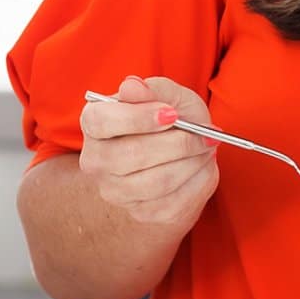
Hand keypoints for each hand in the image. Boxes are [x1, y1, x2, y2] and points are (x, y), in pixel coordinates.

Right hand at [78, 73, 219, 226]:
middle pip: (131, 156)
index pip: (102, 121)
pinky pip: (174, 201)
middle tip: (204, 134)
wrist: (181, 158)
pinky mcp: (141, 212)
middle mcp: (95, 160)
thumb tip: (131, 85)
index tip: (172, 114)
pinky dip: (197, 181)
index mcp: (94, 123)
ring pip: (157, 182)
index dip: (138, 118)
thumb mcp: (169, 95)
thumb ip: (153, 89)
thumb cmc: (172, 120)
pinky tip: (202, 166)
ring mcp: (115, 191)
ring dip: (192, 163)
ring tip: (206, 147)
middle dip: (178, 143)